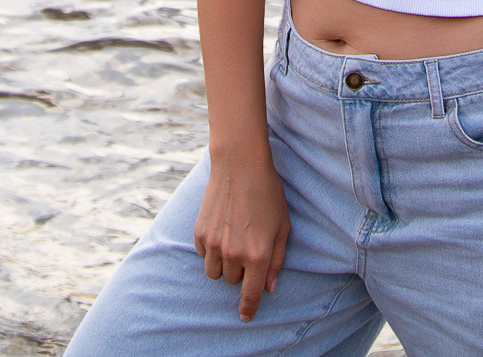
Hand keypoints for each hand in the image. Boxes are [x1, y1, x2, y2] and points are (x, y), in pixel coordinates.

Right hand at [193, 152, 290, 321]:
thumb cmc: (267, 194)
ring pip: (214, 273)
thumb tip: (270, 287)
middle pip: (233, 282)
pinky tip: (221, 230)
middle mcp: (234, 254)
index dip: (248, 309)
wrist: (239, 164)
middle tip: (247, 249)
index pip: (250, 294)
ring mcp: (214, 243)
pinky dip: (211, 250)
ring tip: (233, 242)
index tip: (245, 316)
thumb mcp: (283, 227)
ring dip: (224, 265)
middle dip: (241, 272)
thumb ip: (277, 260)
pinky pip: (203, 255)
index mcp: (258, 255)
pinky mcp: (200, 232)